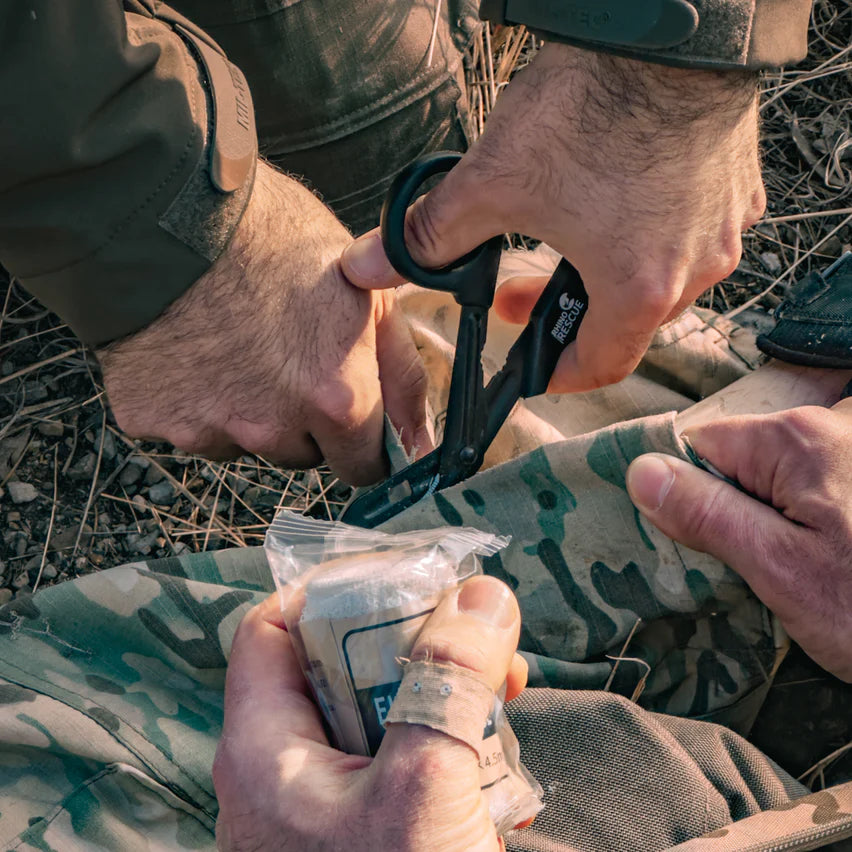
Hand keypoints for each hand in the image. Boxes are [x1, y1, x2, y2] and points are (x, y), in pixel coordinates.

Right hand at [97, 161, 430, 485]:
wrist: (165, 207)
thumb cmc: (271, 238)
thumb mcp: (367, 295)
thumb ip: (401, 378)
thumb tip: (419, 442)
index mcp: (335, 401)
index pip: (362, 468)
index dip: (359, 441)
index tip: (349, 415)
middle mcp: (272, 428)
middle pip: (302, 455)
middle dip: (303, 421)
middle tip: (286, 354)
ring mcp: (208, 429)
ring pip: (244, 442)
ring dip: (247, 410)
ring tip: (235, 342)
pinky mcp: (153, 420)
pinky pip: (188, 427)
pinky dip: (194, 399)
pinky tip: (194, 347)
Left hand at [213, 576, 526, 851]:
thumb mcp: (425, 791)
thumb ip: (449, 686)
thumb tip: (483, 593)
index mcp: (264, 751)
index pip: (273, 626)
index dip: (332, 587)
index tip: (409, 575)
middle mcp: (285, 773)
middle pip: (337, 662)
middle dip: (415, 640)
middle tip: (480, 635)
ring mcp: (326, 809)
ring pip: (379, 712)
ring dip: (445, 694)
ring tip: (506, 694)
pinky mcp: (366, 835)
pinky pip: (402, 764)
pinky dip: (449, 748)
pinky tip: (500, 764)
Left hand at [341, 44, 764, 391]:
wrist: (663, 28)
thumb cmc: (591, 107)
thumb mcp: (492, 184)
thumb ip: (429, 237)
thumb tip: (370, 266)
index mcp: (638, 290)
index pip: (601, 366)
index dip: (558, 373)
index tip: (530, 362)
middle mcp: (693, 269)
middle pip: (625, 324)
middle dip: (565, 316)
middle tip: (518, 294)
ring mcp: (722, 227)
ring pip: (660, 278)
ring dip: (606, 275)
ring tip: (564, 240)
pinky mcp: (737, 188)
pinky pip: (692, 233)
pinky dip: (651, 234)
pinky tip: (618, 202)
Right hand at [625, 399, 851, 680]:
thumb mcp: (781, 571)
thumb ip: (708, 515)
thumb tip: (640, 470)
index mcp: (795, 440)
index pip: (700, 446)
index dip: (685, 494)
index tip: (697, 545)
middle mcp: (831, 428)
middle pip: (739, 460)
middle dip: (729, 512)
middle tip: (750, 569)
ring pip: (775, 480)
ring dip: (767, 524)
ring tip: (797, 574)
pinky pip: (811, 492)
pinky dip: (804, 527)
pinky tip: (827, 567)